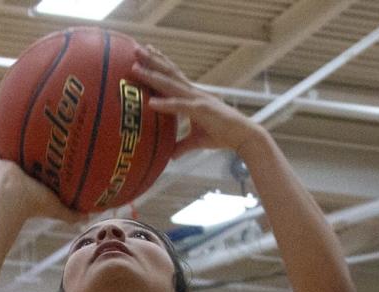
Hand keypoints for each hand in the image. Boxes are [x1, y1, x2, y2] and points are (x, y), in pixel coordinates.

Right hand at [0, 139, 81, 224]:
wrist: (14, 200)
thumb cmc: (35, 205)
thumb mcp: (57, 208)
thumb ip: (71, 214)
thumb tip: (88, 218)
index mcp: (34, 185)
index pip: (41, 174)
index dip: (47, 166)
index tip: (55, 156)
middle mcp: (21, 177)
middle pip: (26, 162)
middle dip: (31, 153)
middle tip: (40, 138)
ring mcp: (8, 171)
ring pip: (10, 155)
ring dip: (12, 146)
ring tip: (18, 130)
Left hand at [132, 45, 262, 155]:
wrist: (242, 136)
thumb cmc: (221, 135)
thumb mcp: (196, 141)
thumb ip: (182, 146)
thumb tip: (170, 156)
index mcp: (192, 96)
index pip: (173, 76)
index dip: (160, 63)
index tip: (146, 52)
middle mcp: (193, 93)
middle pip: (169, 73)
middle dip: (152, 60)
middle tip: (135, 49)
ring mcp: (197, 99)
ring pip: (171, 84)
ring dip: (152, 75)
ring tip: (136, 67)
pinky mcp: (201, 110)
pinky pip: (180, 106)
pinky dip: (165, 104)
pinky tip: (151, 103)